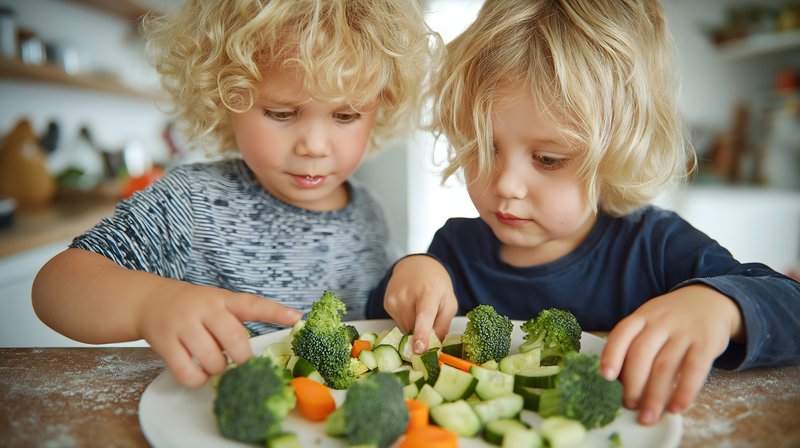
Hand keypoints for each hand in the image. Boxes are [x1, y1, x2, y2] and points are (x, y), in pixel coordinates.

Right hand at [135, 282, 301, 386]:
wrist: (151, 301)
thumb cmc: (194, 308)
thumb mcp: (218, 303)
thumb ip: (238, 320)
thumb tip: (259, 353)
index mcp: (223, 299)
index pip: (253, 304)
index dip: (275, 312)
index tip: (296, 318)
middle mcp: (205, 309)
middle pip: (235, 340)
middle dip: (242, 359)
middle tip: (239, 362)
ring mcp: (184, 325)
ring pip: (212, 360)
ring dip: (218, 370)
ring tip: (214, 364)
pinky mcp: (166, 343)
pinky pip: (188, 372)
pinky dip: (197, 380)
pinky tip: (199, 373)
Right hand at [382, 255, 457, 353]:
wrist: (416, 265)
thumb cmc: (436, 284)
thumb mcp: (449, 302)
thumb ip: (443, 325)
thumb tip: (433, 346)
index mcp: (429, 293)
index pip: (424, 316)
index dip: (422, 334)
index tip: (419, 349)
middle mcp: (408, 295)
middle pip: (414, 328)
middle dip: (423, 332)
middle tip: (430, 317)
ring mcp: (395, 299)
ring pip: (406, 329)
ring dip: (414, 326)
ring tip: (419, 308)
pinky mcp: (387, 303)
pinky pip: (398, 323)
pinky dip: (406, 320)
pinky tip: (410, 306)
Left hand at [600, 285, 742, 424]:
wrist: (710, 301)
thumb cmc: (671, 321)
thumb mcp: (650, 321)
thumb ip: (635, 344)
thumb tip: (618, 383)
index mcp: (641, 317)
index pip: (621, 334)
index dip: (611, 355)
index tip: (605, 376)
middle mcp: (660, 322)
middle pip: (641, 354)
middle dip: (633, 385)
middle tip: (629, 406)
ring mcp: (684, 331)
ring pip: (665, 365)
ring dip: (655, 395)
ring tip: (649, 415)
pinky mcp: (707, 342)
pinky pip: (694, 368)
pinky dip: (684, 390)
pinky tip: (677, 407)